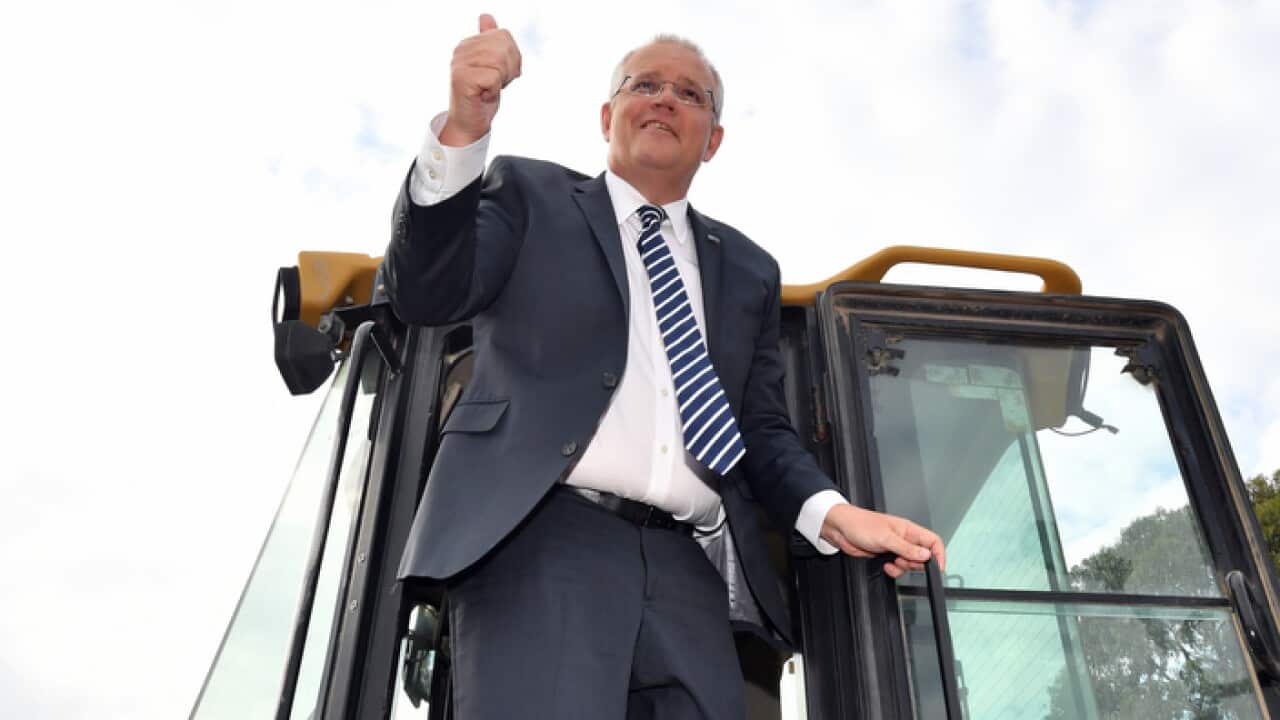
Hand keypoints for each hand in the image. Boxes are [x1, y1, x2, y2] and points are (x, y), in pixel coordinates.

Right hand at [441, 14, 521, 145]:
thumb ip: (490, 42)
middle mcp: (461, 50)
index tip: (499, 74)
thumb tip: (486, 16)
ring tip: (488, 89)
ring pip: (499, 61)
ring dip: (500, 80)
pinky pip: (494, 77)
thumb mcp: (492, 65)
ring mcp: (459, 63)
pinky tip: (483, 95)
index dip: (511, 58)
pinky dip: (494, 90)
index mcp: (469, 43)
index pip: (504, 35)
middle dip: (508, 69)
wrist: (470, 123)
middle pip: (503, 46)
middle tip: (496, 83)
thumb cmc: (482, 96)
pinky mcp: (462, 78)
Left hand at [820, 504, 945, 578]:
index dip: (939, 555)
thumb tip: (926, 555)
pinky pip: (897, 567)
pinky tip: (885, 565)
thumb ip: (907, 548)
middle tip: (903, 561)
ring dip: (903, 568)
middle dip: (915, 564)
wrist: (841, 530)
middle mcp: (904, 538)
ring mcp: (895, 547)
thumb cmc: (861, 525)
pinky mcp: (886, 555)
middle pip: (923, 556)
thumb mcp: (886, 538)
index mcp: (908, 529)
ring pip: (910, 564)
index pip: (933, 541)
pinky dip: (893, 570)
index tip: (938, 568)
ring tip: (892, 561)